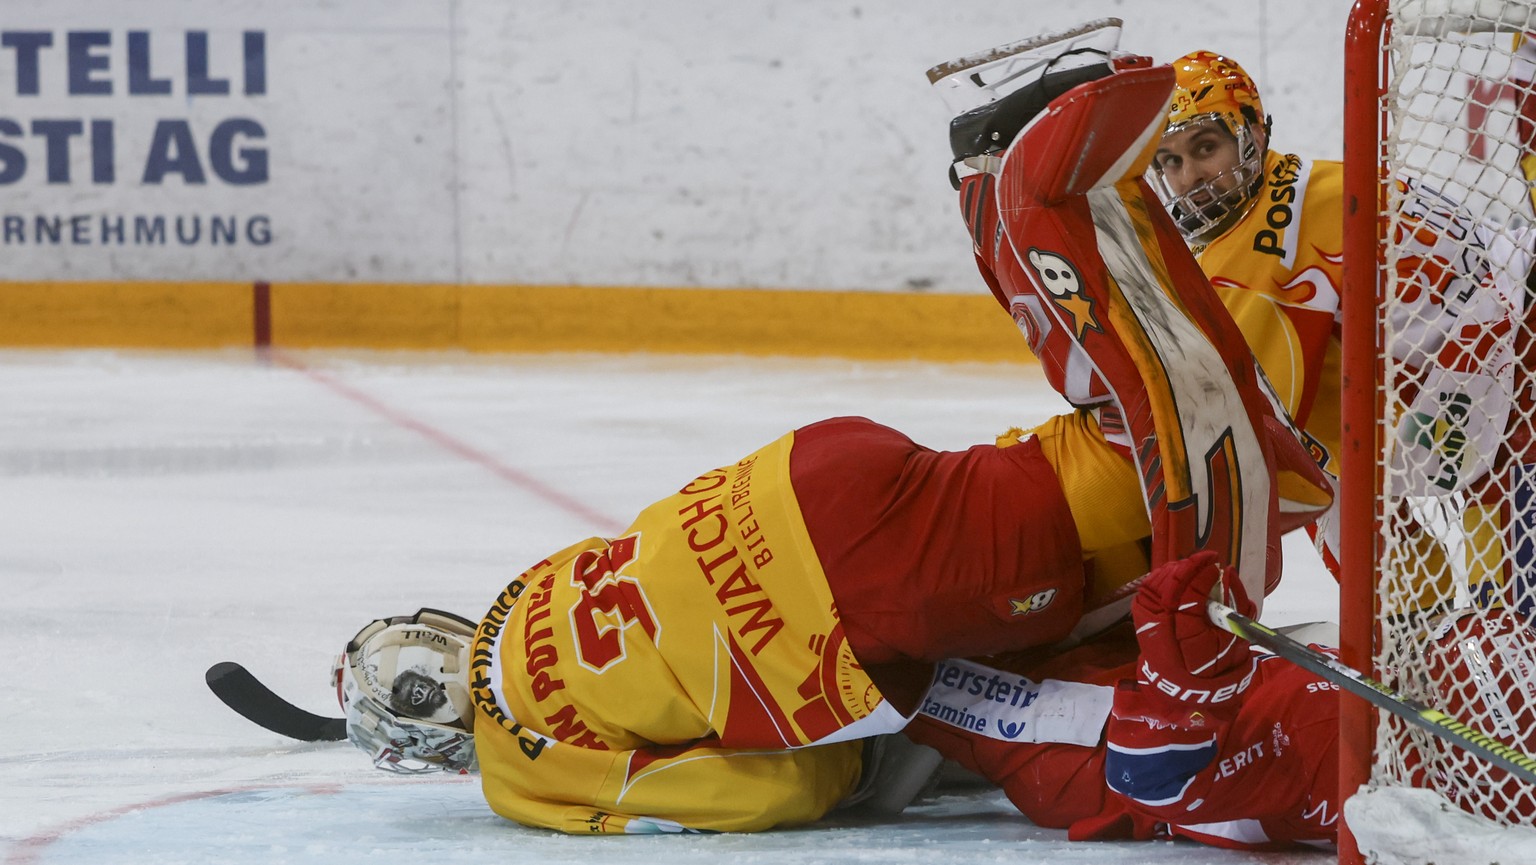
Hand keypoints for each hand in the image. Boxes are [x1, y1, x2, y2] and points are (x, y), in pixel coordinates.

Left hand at [1132, 550, 1256, 704]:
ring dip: (1175, 571)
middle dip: (1188, 568)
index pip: (1190, 595)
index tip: (1216, 564)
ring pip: (1155, 585)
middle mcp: (1162, 629)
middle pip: (1169, 587)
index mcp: (1189, 637)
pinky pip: (1148, 590)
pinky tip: (1178, 576)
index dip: (1202, 575)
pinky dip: (1162, 578)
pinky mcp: (1141, 619)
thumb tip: (1230, 573)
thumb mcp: (1236, 639)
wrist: (1185, 685)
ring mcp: (1147, 623)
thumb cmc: (1218, 665)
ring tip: (1193, 567)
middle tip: (1206, 561)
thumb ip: (1237, 605)